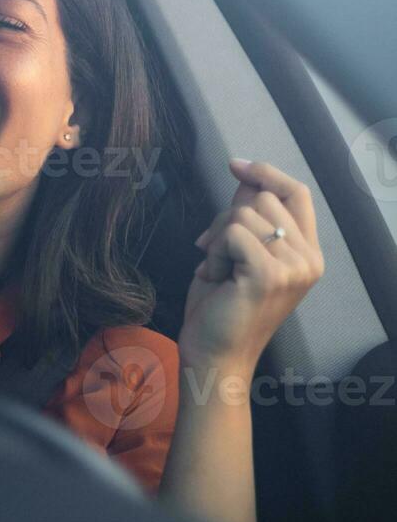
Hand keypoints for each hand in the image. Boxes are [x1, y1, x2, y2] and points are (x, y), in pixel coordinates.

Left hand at [179, 158, 324, 377]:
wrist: (214, 356)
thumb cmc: (221, 309)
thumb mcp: (235, 254)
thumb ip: (246, 219)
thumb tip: (245, 180)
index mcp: (306, 254)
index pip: (298, 194)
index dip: (267, 172)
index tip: (236, 165)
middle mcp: (308, 259)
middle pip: (264, 199)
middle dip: (226, 217)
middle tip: (213, 252)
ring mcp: (293, 267)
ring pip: (244, 214)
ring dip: (217, 239)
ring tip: (217, 271)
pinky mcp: (269, 274)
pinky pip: (232, 233)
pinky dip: (213, 252)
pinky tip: (214, 278)